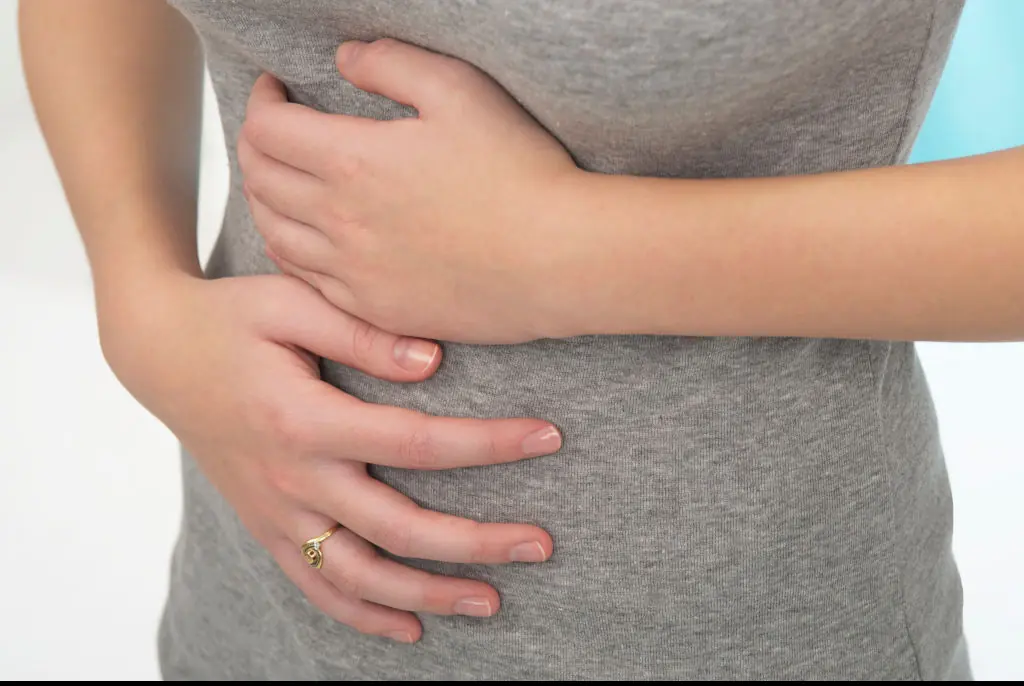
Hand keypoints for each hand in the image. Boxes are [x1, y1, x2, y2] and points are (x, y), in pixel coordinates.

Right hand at [99, 272, 560, 642]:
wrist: (158, 352)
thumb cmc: (230, 318)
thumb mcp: (289, 302)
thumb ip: (362, 334)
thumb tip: (435, 362)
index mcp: (304, 420)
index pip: (416, 443)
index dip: (488, 445)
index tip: (548, 438)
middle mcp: (292, 478)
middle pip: (399, 529)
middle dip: (477, 542)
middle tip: (541, 545)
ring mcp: (276, 512)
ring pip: (359, 577)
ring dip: (428, 595)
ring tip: (492, 602)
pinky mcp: (266, 526)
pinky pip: (315, 586)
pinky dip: (362, 615)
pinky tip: (411, 629)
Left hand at [238, 39, 582, 343]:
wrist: (558, 260)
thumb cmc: (520, 174)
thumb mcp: (460, 90)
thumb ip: (391, 64)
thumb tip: (345, 59)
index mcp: (352, 161)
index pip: (268, 128)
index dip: (261, 101)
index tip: (276, 90)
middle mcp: (340, 221)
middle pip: (260, 179)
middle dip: (256, 144)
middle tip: (274, 130)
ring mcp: (354, 272)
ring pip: (274, 232)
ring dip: (266, 198)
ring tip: (282, 181)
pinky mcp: (375, 308)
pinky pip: (306, 280)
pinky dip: (291, 251)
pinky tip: (305, 238)